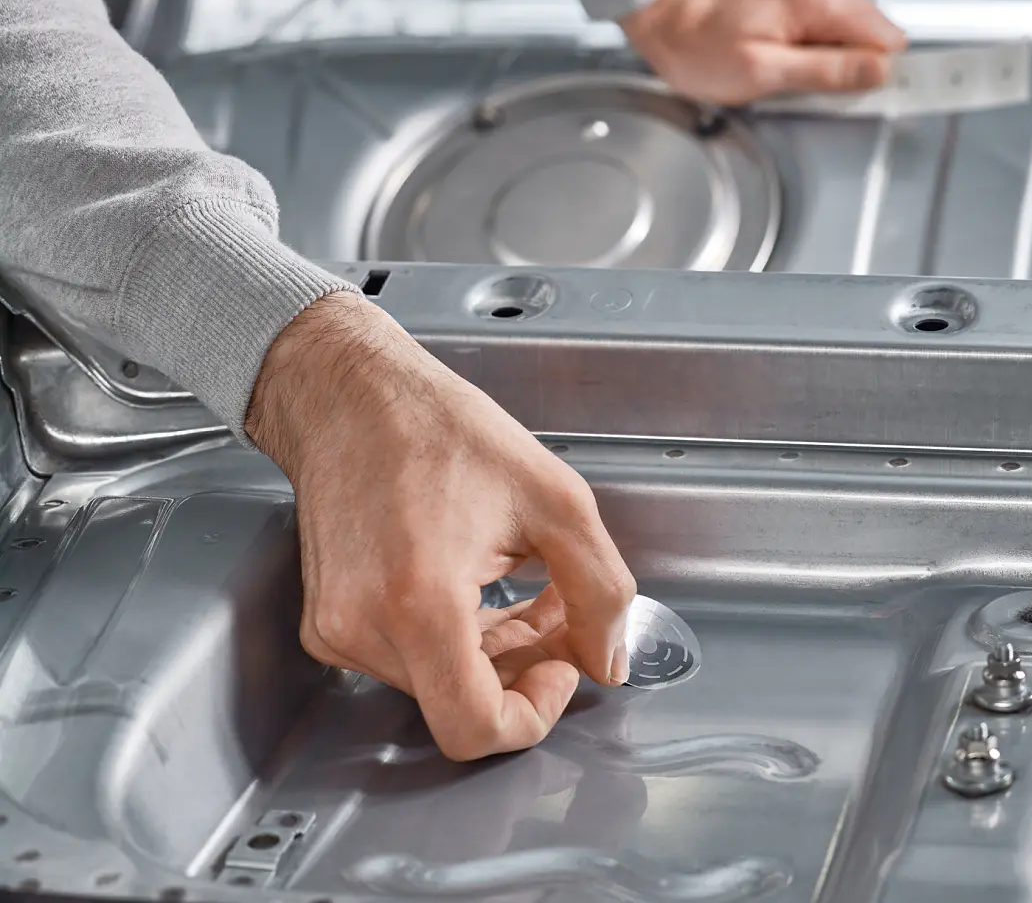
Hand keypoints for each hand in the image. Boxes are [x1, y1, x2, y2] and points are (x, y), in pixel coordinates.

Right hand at [247, 292, 636, 761]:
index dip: (534, 714)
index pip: (475, 729)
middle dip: (525, 667)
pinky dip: (453, 637)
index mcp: (420, 601)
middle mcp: (364, 628)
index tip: (563, 667)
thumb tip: (610, 657)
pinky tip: (479, 583)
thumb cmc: (439, 429)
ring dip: (493, 649)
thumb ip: (600, 590)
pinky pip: (405, 661)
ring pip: (437, 685)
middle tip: (559, 612)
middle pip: (461, 704)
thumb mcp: (556, 500)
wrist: (351, 397)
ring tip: (525, 584)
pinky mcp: (326, 624)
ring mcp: (337, 630)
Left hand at [620, 0, 906, 106]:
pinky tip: (795, 68)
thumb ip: (827, 71)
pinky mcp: (806, 5)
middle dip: (857, 71)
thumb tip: (881, 72)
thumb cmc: (704, 50)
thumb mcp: (765, 72)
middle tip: (816, 92)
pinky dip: (823, 58)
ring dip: (838, 67)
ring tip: (798, 80)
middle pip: (876, 39)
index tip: (863, 98)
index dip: (880, 73)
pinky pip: (835, 37)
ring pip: (858, 41)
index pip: (887, 39)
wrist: (668, 25)